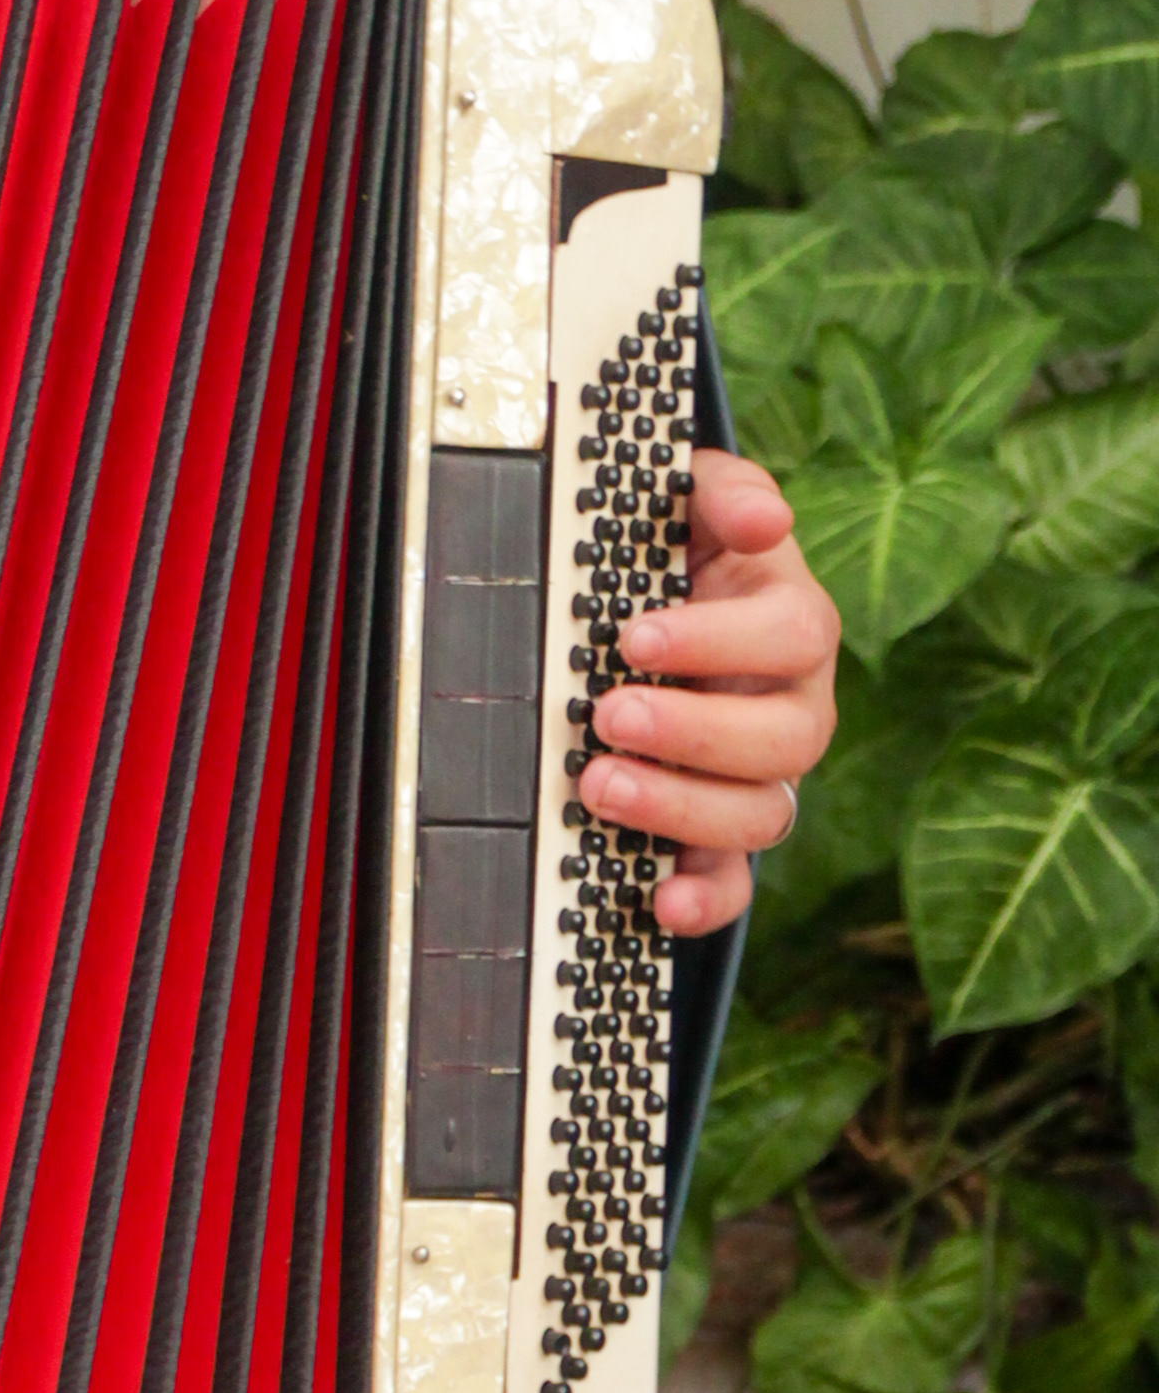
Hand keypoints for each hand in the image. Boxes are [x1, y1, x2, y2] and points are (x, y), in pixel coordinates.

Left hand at [585, 449, 838, 941]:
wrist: (650, 612)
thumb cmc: (677, 558)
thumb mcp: (694, 506)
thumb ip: (727, 493)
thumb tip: (765, 518)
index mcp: (793, 625)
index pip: (794, 635)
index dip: (718, 640)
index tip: (634, 635)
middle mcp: (794, 708)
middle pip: (787, 739)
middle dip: (693, 731)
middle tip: (607, 713)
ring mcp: (763, 779)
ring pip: (761, 816)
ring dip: (681, 809)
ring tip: (598, 785)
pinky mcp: (723, 835)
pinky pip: (736, 883)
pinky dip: (704, 900)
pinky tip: (659, 899)